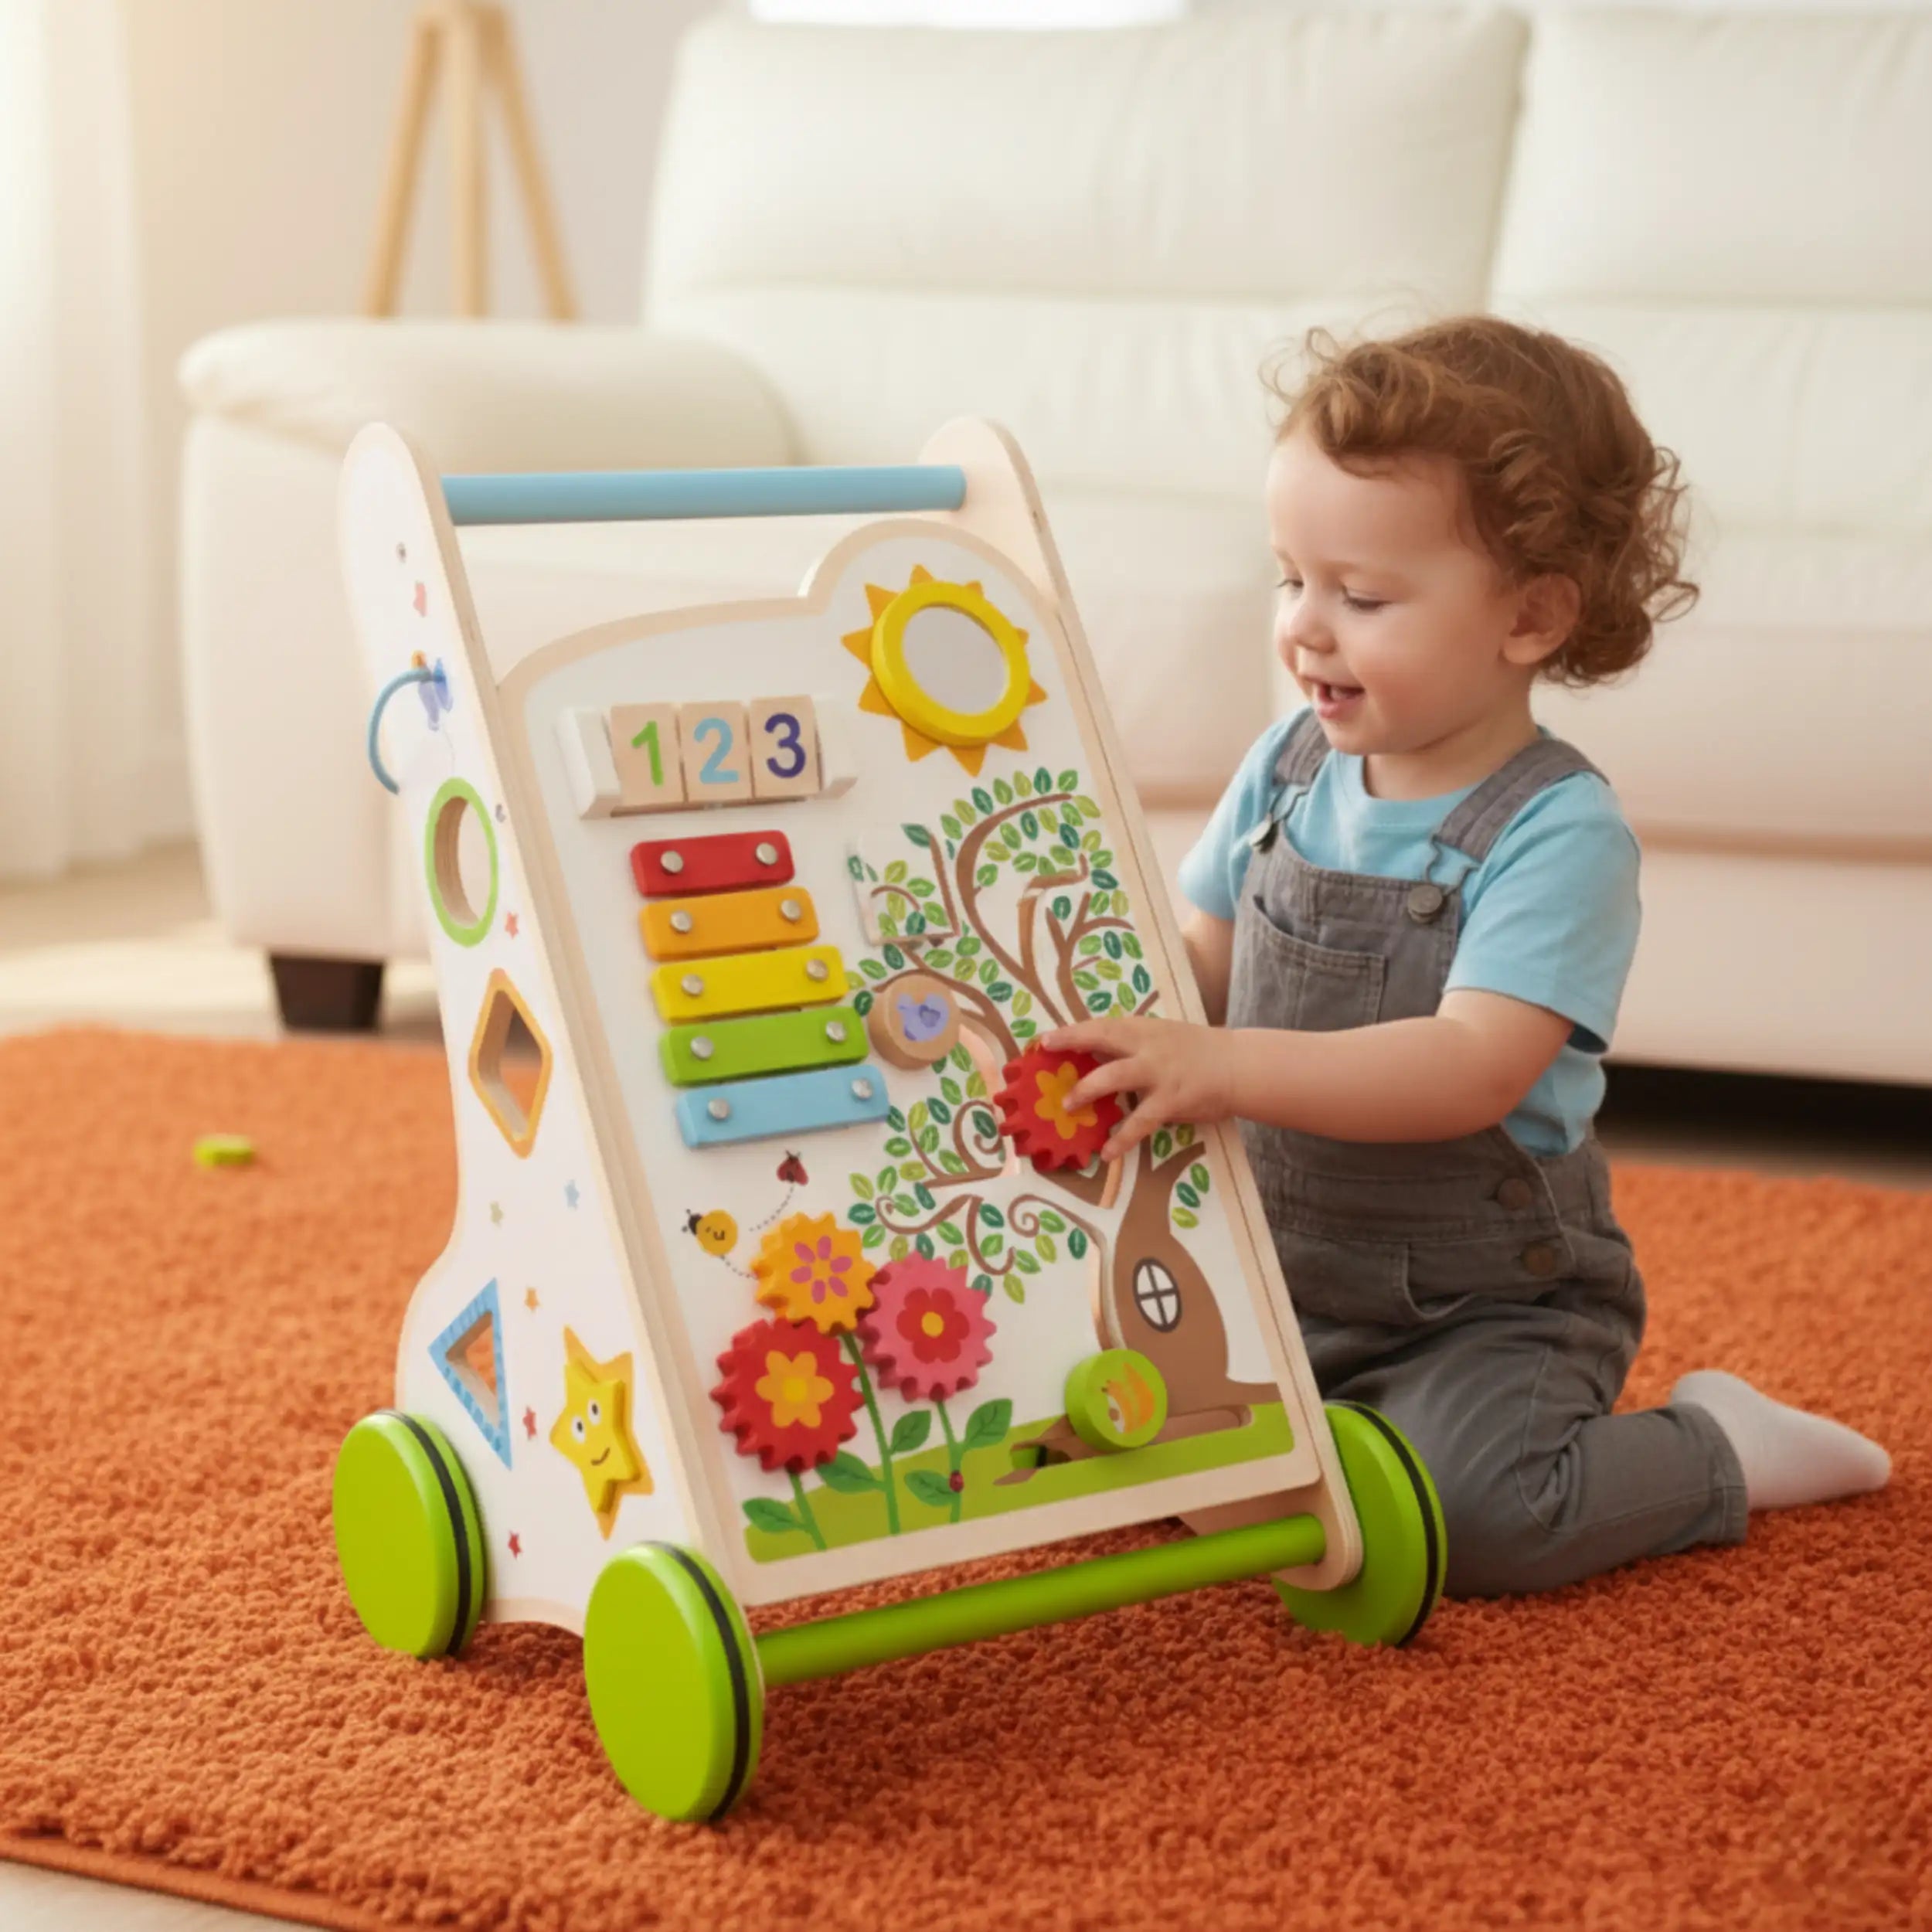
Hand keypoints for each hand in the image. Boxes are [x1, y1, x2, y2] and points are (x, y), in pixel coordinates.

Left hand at [1044, 1016, 1237, 1161]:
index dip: (1071, 1031)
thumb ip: (1133, 1046)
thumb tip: (1094, 1059)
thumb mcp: (1163, 1038)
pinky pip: (1141, 1120)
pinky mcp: (1171, 1099)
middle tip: (1044, 1054)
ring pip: (1114, 1077)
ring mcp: (1159, 1072)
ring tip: (1068, 1106)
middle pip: (1102, 1037)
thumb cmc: (1198, 1051)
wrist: (1238, 1065)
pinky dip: (1123, 1138)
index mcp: (1144, 1028)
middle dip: (1071, 1042)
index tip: (1044, 1039)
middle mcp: (1148, 1045)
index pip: (1101, 1025)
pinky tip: (1108, 1152)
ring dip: (1087, 1090)